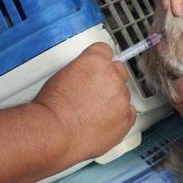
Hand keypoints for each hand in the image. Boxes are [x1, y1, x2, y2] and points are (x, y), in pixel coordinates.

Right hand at [32, 43, 136, 160]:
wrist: (55, 131)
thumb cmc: (53, 107)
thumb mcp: (63, 75)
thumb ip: (83, 71)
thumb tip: (88, 77)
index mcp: (95, 60)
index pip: (106, 51)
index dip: (101, 62)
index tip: (99, 70)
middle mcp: (112, 75)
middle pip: (119, 72)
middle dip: (109, 82)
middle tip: (95, 95)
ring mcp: (121, 96)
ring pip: (124, 94)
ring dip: (113, 101)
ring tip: (93, 113)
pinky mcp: (126, 117)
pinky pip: (129, 113)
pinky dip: (119, 118)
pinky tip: (103, 122)